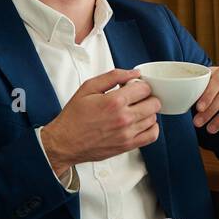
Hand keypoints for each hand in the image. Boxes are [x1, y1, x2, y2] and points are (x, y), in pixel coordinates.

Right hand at [41, 69, 160, 173]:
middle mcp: (124, 118)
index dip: (140, 85)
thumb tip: (134, 73)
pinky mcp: (127, 145)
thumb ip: (113, 76)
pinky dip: (151, 127)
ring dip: (148, 111)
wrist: (64, 142)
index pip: (145, 88)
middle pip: (154, 103)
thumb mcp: (88, 88)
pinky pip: (152, 135)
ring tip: (135, 110)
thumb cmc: (74, 117)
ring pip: (154, 118)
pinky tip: (142, 123)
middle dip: (147, 97)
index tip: (134, 87)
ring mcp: (127, 133)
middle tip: (136, 98)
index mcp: (114, 102)